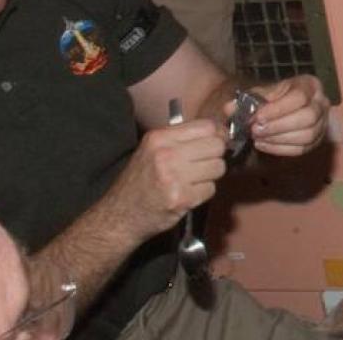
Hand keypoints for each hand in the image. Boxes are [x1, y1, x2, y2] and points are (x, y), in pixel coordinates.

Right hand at [109, 120, 226, 240]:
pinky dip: (203, 193)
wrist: (119, 216)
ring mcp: (174, 177)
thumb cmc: (141, 181)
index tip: (215, 143)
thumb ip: (183, 137)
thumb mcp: (153, 150)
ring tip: (192, 181)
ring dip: (210, 176)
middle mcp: (166, 154)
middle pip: (216, 146)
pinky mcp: (181, 198)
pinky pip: (210, 189)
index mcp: (160, 137)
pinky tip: (188, 194)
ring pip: (218, 167)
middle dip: (215, 156)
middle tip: (203, 165)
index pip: (207, 126)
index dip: (216, 135)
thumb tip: (222, 126)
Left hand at [244, 75, 329, 156]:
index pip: (299, 97)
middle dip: (279, 126)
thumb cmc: (270, 98)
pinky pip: (302, 149)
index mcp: (309, 84)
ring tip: (258, 137)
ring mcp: (322, 123)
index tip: (257, 117)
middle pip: (308, 117)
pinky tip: (263, 144)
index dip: (278, 109)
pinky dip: (280, 149)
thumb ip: (245, 100)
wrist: (276, 108)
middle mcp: (321, 102)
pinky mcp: (317, 140)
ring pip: (307, 135)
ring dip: (279, 139)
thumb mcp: (260, 92)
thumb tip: (229, 108)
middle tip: (256, 130)